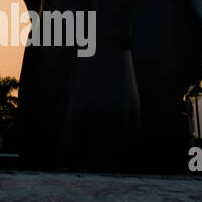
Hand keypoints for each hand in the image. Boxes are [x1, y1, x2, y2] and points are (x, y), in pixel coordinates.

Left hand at [63, 46, 140, 167]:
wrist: (106, 48)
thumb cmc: (84, 72)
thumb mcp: (69, 92)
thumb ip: (66, 118)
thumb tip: (68, 144)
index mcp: (77, 108)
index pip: (70, 143)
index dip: (70, 146)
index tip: (72, 143)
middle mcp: (98, 112)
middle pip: (94, 151)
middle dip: (89, 154)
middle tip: (89, 148)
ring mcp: (118, 111)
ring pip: (115, 148)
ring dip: (109, 150)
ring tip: (105, 144)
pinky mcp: (134, 108)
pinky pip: (132, 137)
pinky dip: (126, 141)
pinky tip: (119, 135)